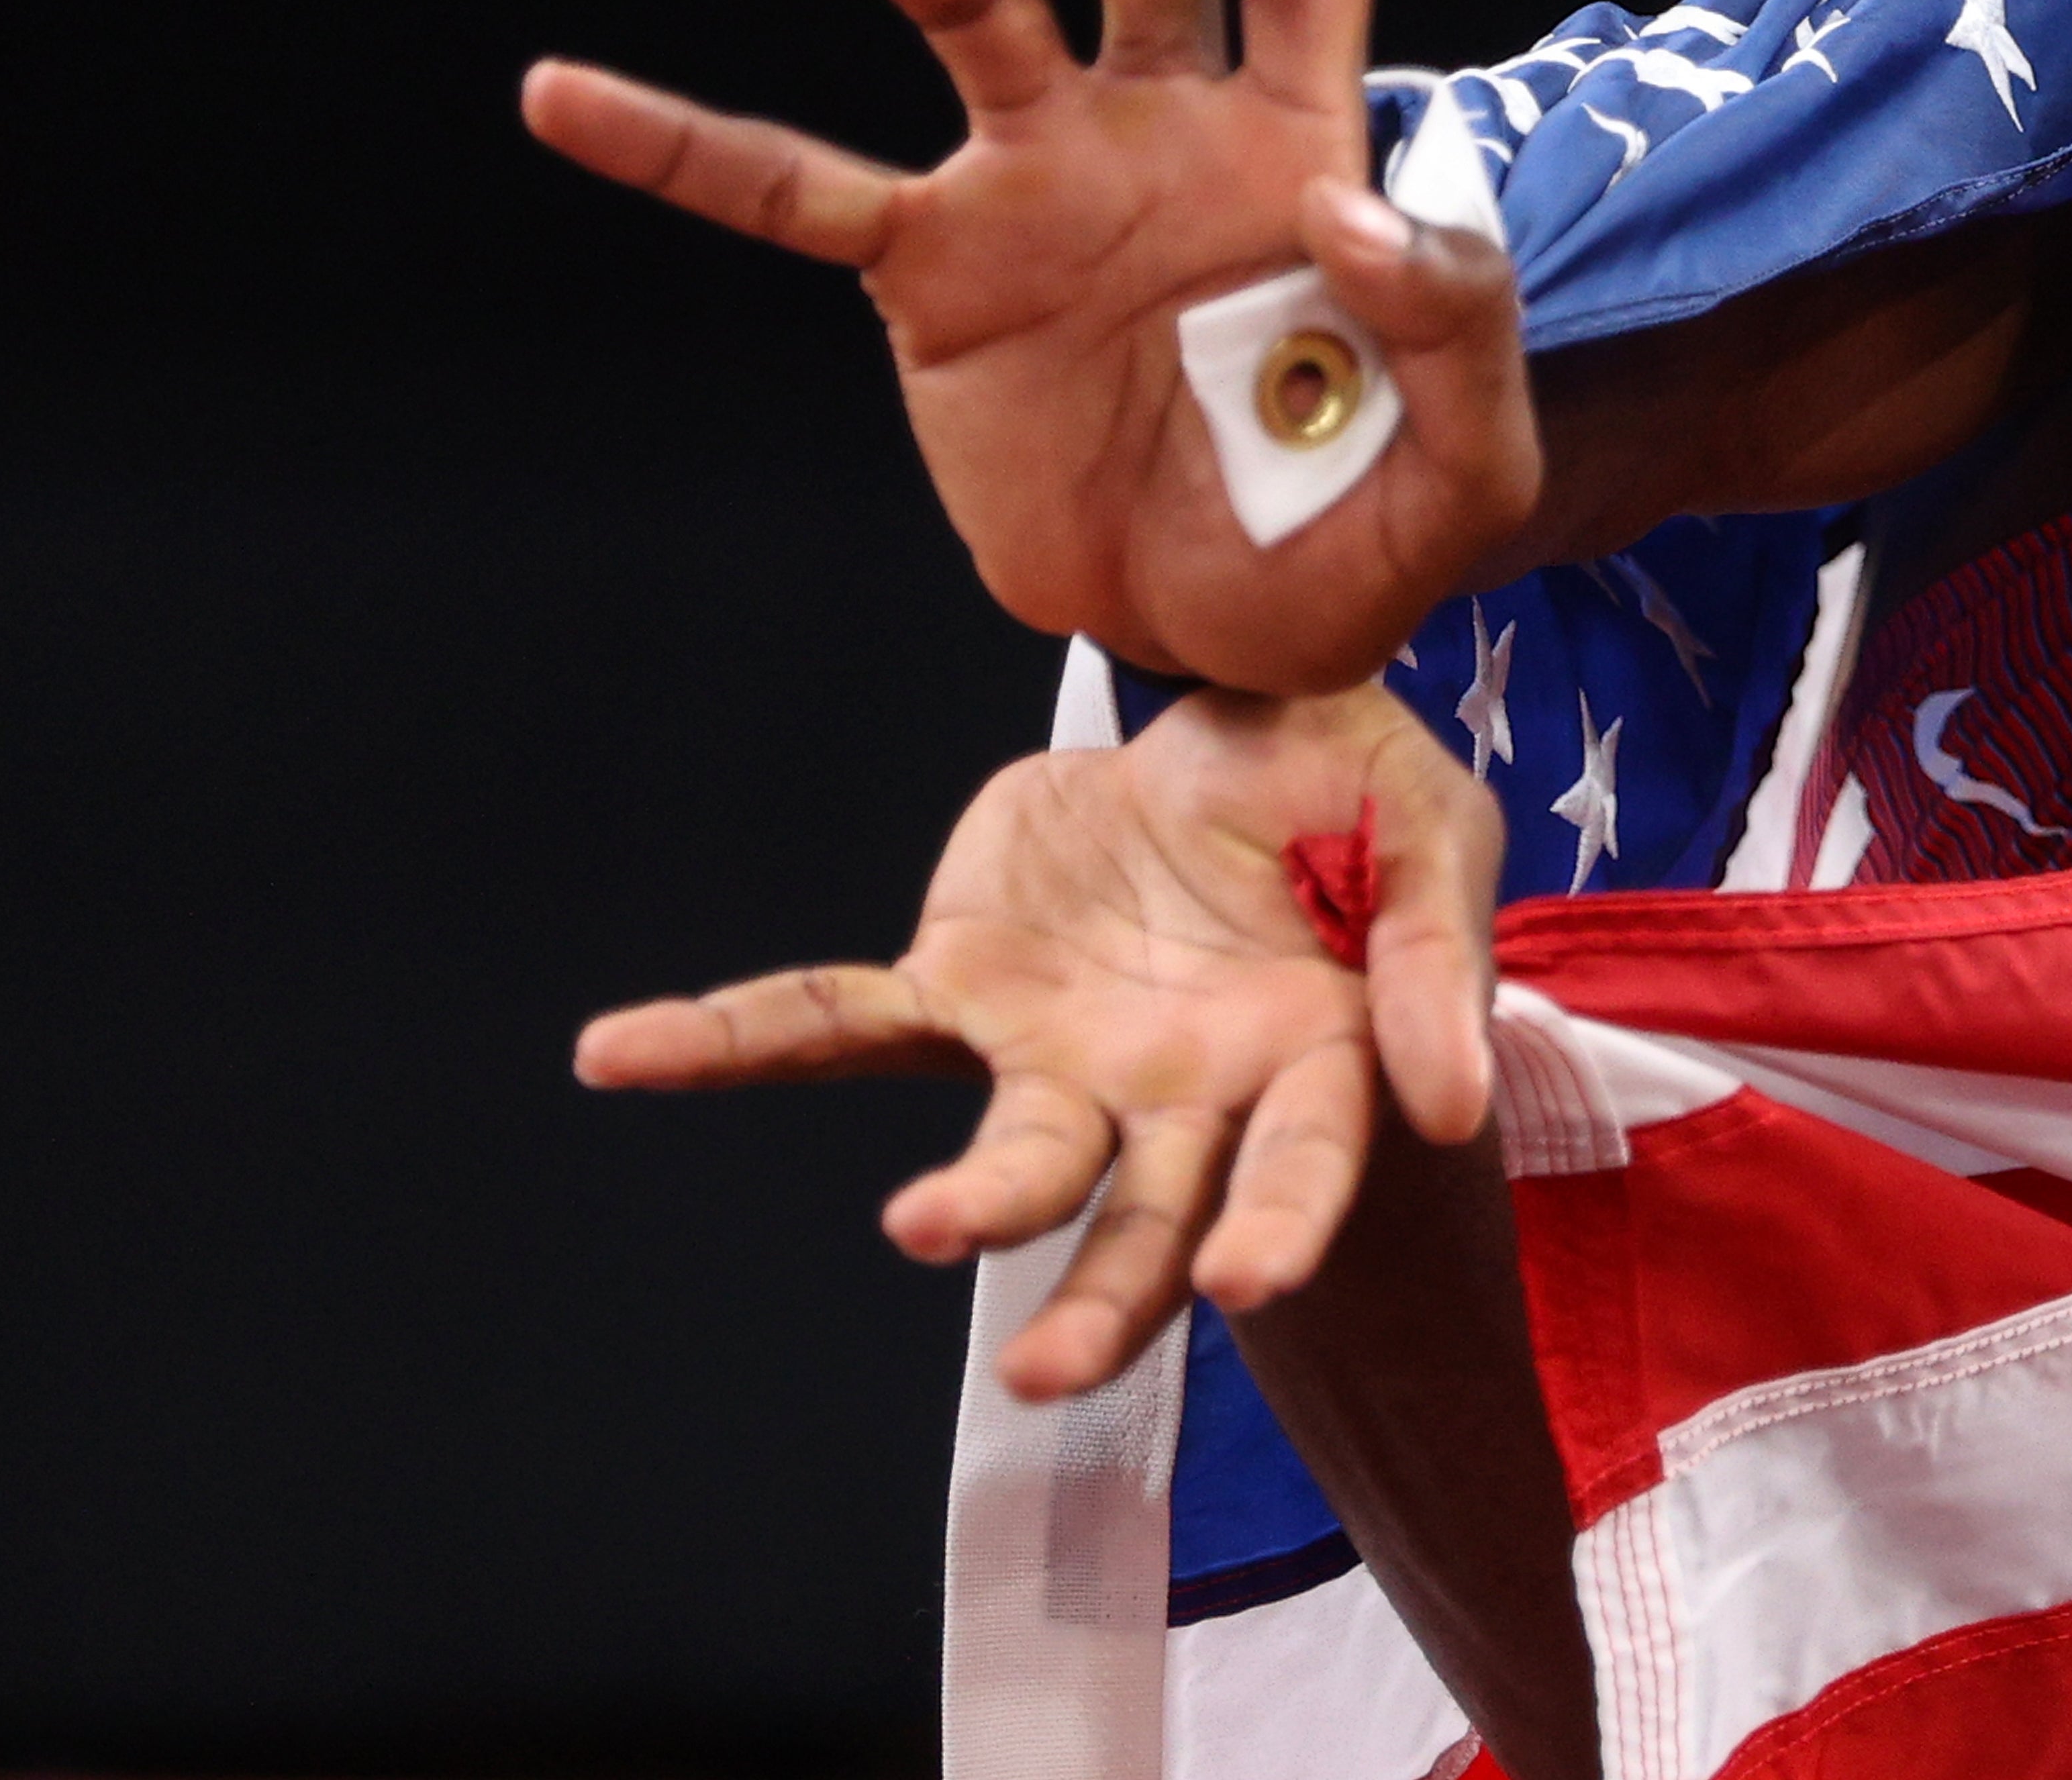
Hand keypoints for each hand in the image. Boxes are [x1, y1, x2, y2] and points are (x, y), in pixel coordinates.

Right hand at [519, 0, 1539, 693]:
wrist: (1226, 639)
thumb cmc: (1357, 538)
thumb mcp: (1468, 468)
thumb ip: (1462, 327)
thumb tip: (1350, 203)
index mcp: (1298, 128)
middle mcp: (1162, 115)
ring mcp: (1035, 181)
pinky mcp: (933, 276)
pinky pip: (789, 192)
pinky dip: (677, 144)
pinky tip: (560, 93)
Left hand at [573, 684, 1502, 1400]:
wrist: (1238, 700)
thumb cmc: (1354, 783)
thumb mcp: (1428, 828)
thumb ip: (1430, 957)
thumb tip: (1450, 1103)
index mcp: (1310, 1065)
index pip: (1301, 1164)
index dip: (1280, 1225)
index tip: (1245, 1278)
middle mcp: (1181, 1097)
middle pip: (1145, 1224)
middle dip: (1103, 1306)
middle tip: (1044, 1371)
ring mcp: (1062, 1056)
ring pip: (1012, 1161)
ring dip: (966, 1205)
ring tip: (919, 1226)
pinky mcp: (962, 986)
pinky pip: (842, 1019)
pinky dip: (730, 1039)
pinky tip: (621, 1057)